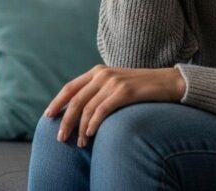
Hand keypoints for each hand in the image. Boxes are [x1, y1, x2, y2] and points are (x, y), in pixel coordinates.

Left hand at [43, 65, 185, 147]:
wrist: (167, 82)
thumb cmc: (140, 88)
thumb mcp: (115, 85)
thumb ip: (98, 92)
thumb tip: (78, 111)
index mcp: (97, 72)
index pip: (70, 88)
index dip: (57, 102)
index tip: (48, 116)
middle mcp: (103, 74)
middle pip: (75, 100)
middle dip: (65, 120)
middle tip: (60, 137)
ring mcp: (114, 82)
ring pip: (88, 108)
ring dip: (81, 128)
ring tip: (79, 143)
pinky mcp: (125, 91)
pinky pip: (103, 109)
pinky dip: (94, 123)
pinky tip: (91, 134)